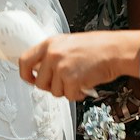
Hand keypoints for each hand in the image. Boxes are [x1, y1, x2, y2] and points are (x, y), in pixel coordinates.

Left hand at [18, 31, 139, 101]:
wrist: (115, 50)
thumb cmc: (96, 47)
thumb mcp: (68, 43)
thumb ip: (52, 54)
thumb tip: (40, 70)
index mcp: (49, 44)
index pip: (24, 61)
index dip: (25, 74)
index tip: (31, 79)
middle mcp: (52, 55)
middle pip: (39, 83)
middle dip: (52, 87)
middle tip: (65, 82)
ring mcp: (61, 68)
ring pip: (54, 92)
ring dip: (67, 90)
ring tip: (79, 79)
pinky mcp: (72, 80)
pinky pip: (68, 96)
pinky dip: (77, 94)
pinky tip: (85, 84)